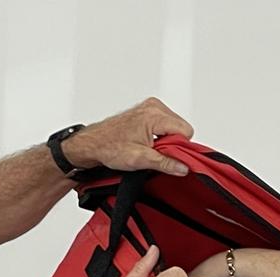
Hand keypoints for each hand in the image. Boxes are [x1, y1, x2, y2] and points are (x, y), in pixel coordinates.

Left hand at [62, 98, 193, 176]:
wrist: (93, 144)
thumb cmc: (109, 147)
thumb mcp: (139, 159)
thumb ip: (165, 163)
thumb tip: (183, 167)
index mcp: (154, 114)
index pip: (185, 131)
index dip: (179, 147)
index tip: (166, 156)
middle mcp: (154, 106)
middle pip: (181, 128)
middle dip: (171, 144)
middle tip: (153, 152)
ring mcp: (151, 107)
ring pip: (174, 127)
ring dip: (165, 140)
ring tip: (147, 147)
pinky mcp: (148, 111)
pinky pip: (166, 124)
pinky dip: (160, 135)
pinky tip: (146, 142)